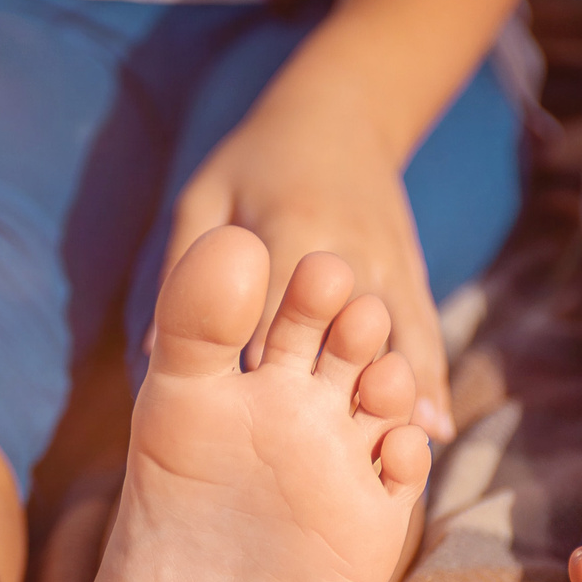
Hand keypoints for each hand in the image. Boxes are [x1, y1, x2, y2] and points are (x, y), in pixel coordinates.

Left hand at [162, 91, 457, 440]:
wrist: (341, 112)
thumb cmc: (255, 161)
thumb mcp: (205, 196)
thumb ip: (183, 270)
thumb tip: (146, 352)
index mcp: (288, 229)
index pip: (271, 312)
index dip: (256, 374)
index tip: (237, 439)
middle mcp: (345, 251)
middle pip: (343, 331)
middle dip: (338, 394)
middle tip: (324, 469)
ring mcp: (387, 264)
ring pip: (397, 338)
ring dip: (400, 395)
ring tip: (407, 453)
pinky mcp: (412, 275)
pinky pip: (425, 333)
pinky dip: (432, 381)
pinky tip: (435, 431)